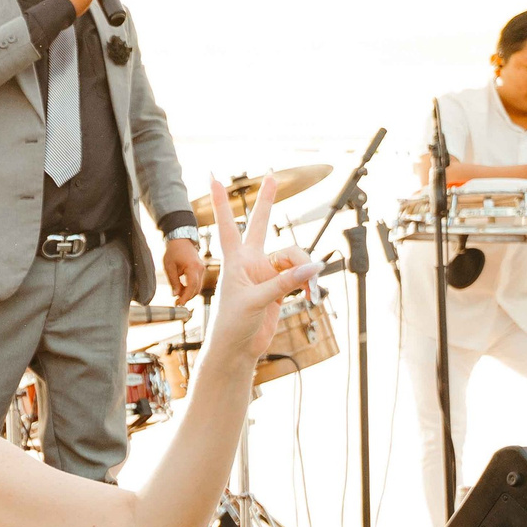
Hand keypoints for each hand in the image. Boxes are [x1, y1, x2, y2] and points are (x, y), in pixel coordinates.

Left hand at [162, 238, 205, 303]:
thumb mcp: (169, 267)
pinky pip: (197, 282)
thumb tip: (175, 295)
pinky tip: (181, 290)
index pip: (192, 286)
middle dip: (187, 297)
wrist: (181, 240)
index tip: (179, 303)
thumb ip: (173, 282)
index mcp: (193, 267)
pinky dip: (190, 288)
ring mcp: (202, 269)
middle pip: (196, 288)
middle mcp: (200, 269)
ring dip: (189, 293)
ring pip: (198, 287)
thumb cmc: (173, 252)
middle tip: (176, 302)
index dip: (186, 296)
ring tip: (177, 296)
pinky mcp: (201, 270)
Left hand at [202, 175, 320, 377]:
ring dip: (305, 271)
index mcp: (235, 261)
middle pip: (260, 224)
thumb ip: (285, 283)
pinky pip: (301, 275)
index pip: (227, 225)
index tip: (213, 177)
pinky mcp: (279, 286)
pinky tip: (310, 296)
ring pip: (294, 256)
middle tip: (271, 176)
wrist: (237, 349)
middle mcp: (250, 262)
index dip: (222, 203)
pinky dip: (308, 284)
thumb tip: (313, 267)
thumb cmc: (233, 325)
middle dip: (267, 202)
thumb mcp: (256, 301)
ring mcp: (266, 273)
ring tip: (309, 291)